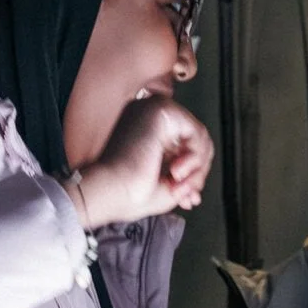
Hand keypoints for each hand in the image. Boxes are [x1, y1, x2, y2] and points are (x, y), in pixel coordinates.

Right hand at [71, 96, 213, 228]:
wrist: (109, 193)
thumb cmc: (127, 195)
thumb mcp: (164, 184)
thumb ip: (184, 176)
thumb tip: (197, 186)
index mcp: (142, 129)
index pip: (182, 145)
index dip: (193, 174)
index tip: (187, 199)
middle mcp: (146, 114)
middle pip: (194, 139)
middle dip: (198, 172)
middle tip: (187, 196)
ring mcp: (152, 109)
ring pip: (199, 136)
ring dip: (197, 169)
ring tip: (180, 186)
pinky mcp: (161, 110)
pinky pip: (197, 132)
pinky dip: (195, 158)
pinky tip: (177, 172)